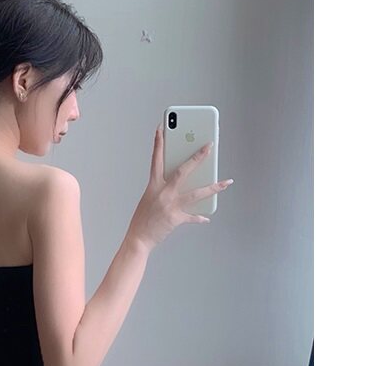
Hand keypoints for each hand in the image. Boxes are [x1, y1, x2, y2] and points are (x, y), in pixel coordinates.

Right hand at [127, 125, 232, 251]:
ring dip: (214, 187)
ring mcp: (170, 205)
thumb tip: (182, 183)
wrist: (138, 238)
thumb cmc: (143, 218)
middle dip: (198, 157)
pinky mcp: (176, 218)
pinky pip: (193, 216)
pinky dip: (200, 217)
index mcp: (153, 185)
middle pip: (183, 170)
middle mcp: (163, 192)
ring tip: (226, 182)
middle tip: (209, 146)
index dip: (158, 143)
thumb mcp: (150, 198)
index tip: (161, 128)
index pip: (156, 159)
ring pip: (197, 193)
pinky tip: (206, 217)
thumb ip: (164, 188)